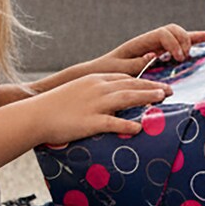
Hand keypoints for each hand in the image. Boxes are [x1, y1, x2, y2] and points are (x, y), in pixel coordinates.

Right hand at [37, 72, 169, 146]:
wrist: (34, 114)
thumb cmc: (54, 105)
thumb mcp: (77, 91)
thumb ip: (95, 92)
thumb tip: (111, 99)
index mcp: (95, 80)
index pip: (124, 77)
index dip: (143, 79)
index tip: (157, 83)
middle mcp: (98, 88)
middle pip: (131, 84)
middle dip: (152, 86)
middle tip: (169, 90)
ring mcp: (94, 104)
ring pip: (127, 98)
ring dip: (147, 97)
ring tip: (162, 99)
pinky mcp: (89, 121)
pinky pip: (112, 122)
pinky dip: (127, 124)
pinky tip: (139, 127)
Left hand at [95, 24, 204, 75]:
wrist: (98, 73)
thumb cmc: (106, 71)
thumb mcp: (118, 69)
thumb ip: (136, 63)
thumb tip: (154, 55)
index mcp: (140, 42)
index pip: (162, 33)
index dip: (173, 43)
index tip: (178, 58)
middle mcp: (149, 42)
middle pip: (172, 29)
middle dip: (184, 39)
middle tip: (185, 56)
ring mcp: (154, 47)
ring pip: (176, 34)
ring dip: (190, 37)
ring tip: (202, 42)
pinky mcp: (158, 54)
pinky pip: (176, 45)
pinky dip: (190, 41)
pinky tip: (203, 39)